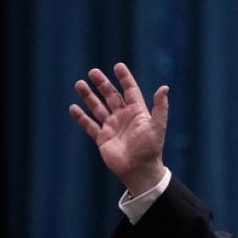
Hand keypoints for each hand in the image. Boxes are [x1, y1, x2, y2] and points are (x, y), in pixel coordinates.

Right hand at [69, 63, 168, 195]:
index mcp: (137, 112)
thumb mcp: (157, 126)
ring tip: (79, 84)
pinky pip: (90, 125)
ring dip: (89, 96)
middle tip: (93, 72)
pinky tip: (73, 108)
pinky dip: (81, 117)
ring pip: (98, 108)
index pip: (130, 91)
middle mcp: (123, 117)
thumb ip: (160, 107)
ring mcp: (112, 127)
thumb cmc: (150, 148)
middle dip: (102, 84)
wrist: (139, 170)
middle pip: (111, 96)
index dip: (124, 78)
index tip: (118, 66)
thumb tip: (164, 87)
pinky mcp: (103, 138)